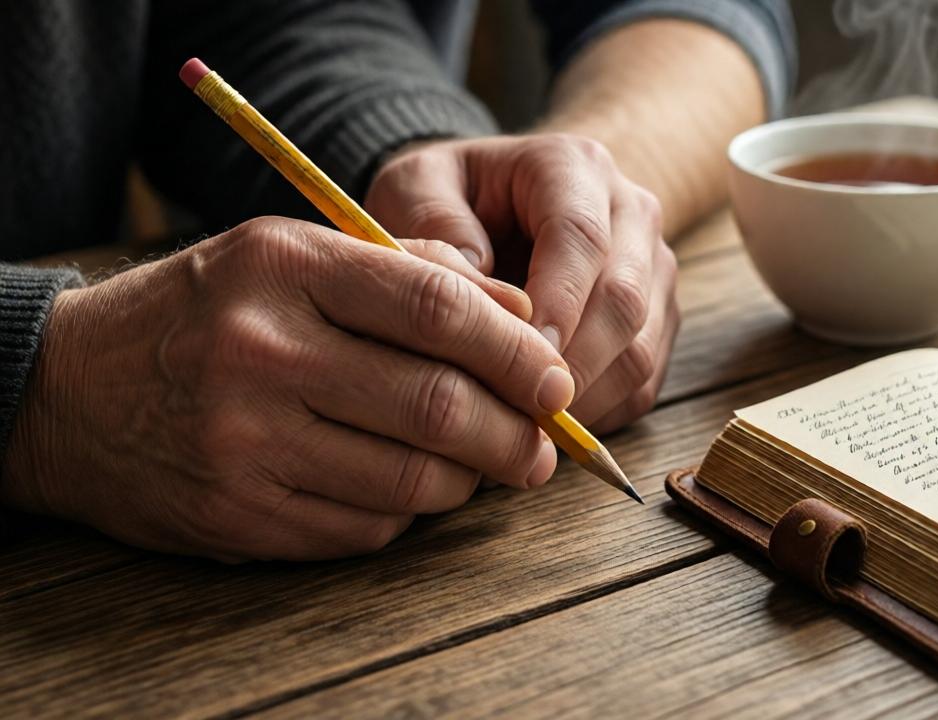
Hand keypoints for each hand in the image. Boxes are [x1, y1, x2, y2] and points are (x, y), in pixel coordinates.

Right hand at [0, 217, 574, 560]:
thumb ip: (409, 270)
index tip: (556, 380)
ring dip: (470, 481)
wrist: (67, 392)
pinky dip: (407, 512)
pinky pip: (366, 528)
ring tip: (480, 465)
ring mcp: (245, 442)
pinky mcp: (237, 516)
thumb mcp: (292, 256)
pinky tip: (404, 486)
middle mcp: (262, 352)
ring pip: (413, 480)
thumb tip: (522, 312)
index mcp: (284, 266)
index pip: (438, 308)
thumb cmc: (208, 313)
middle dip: (515, 434)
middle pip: (438, 405)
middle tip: (541, 445)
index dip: (519, 350)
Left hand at [366, 134, 678, 432]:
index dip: (557, 303)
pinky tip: (544, 427)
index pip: (582, 238)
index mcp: (575, 167)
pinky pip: (642, 382)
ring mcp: (652, 270)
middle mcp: (631, 213)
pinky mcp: (657, 321)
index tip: (518, 356)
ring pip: (641, 348)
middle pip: (624, 300)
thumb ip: (432, 222)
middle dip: (572, 365)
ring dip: (585, 398)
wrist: (495, 205)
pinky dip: (598, 414)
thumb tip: (474, 290)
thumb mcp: (414, 185)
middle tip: (515, 412)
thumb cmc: (450, 198)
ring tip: (521, 429)